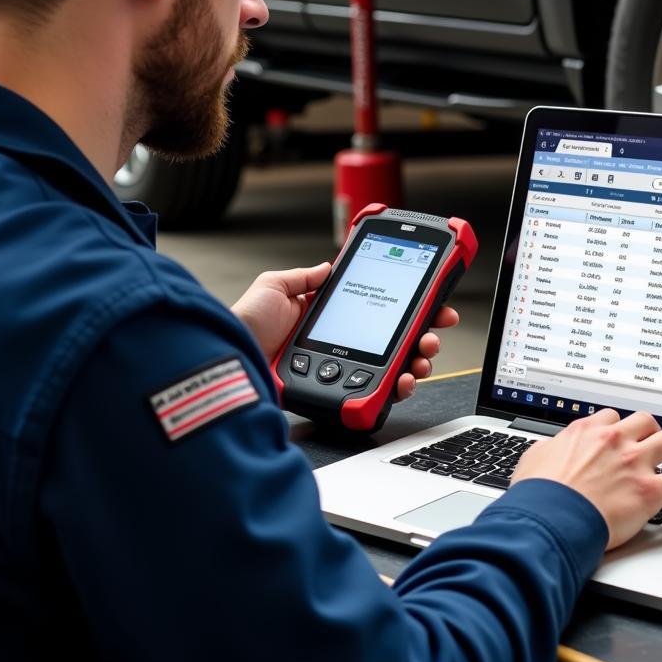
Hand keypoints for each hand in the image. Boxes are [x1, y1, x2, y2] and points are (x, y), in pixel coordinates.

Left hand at [231, 264, 458, 401]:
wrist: (227, 355)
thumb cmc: (244, 325)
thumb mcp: (273, 286)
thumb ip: (304, 277)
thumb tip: (329, 267)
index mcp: (329, 320)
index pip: (379, 313)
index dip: (409, 309)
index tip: (433, 305)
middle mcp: (341, 346)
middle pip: (395, 343)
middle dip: (424, 337)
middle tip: (433, 335)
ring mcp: (341, 370)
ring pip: (392, 370)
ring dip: (417, 362)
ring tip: (422, 357)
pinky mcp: (336, 393)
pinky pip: (374, 394)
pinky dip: (396, 388)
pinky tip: (403, 381)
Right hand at [511, 409, 661, 549]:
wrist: (550, 519)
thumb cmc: (538, 494)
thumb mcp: (534, 458)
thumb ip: (550, 448)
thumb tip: (552, 449)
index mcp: (586, 431)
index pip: (612, 418)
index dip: (620, 429)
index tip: (623, 439)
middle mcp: (613, 440)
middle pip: (646, 422)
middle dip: (653, 434)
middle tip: (655, 448)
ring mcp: (634, 463)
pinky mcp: (648, 490)